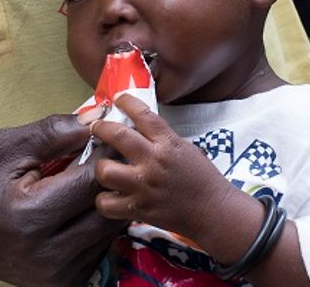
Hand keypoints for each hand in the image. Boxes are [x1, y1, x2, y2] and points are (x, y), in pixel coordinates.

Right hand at [0, 114, 125, 285]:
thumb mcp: (3, 150)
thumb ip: (51, 132)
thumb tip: (95, 120)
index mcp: (31, 216)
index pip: (91, 180)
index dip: (104, 154)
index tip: (104, 137)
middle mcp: (50, 252)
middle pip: (109, 206)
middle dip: (110, 178)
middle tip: (101, 158)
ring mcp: (61, 272)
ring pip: (111, 228)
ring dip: (107, 201)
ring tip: (86, 182)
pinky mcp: (67, 282)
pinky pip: (102, 246)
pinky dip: (96, 223)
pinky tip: (77, 209)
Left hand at [89, 94, 244, 242]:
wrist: (213, 210)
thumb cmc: (201, 178)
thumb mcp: (185, 148)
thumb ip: (161, 139)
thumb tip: (135, 129)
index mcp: (168, 143)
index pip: (143, 114)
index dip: (126, 101)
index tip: (117, 98)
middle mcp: (154, 161)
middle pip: (117, 136)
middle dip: (101, 128)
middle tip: (96, 128)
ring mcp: (144, 186)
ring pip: (105, 171)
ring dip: (101, 167)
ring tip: (105, 168)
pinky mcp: (139, 209)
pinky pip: (107, 203)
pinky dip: (104, 200)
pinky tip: (110, 196)